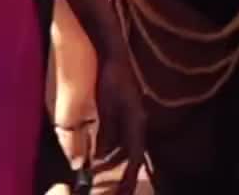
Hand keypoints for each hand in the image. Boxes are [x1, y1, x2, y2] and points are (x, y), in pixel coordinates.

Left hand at [95, 52, 144, 193]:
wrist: (114, 57)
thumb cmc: (111, 80)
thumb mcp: (106, 107)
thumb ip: (106, 133)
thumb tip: (100, 157)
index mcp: (136, 124)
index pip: (135, 157)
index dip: (130, 176)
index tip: (124, 192)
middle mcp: (138, 124)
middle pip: (132, 156)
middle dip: (124, 173)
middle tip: (117, 191)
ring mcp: (132, 118)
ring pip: (126, 147)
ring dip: (116, 161)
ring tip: (103, 175)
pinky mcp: (125, 113)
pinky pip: (120, 137)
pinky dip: (112, 148)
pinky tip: (101, 154)